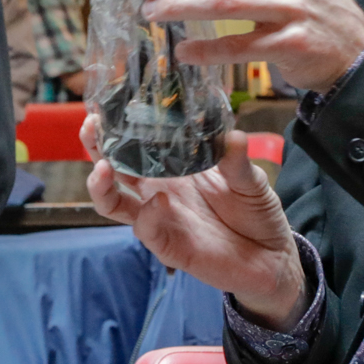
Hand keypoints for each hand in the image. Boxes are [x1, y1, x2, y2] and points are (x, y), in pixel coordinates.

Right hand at [83, 115, 307, 329]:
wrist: (273, 256)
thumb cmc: (255, 212)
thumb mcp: (249, 179)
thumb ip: (237, 160)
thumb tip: (234, 135)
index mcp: (171, 169)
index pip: (132, 146)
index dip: (114, 128)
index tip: (103, 107)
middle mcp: (156, 191)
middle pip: (112, 170)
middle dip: (95, 149)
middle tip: (91, 127)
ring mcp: (159, 219)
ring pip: (113, 205)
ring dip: (102, 186)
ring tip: (104, 168)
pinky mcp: (169, 247)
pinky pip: (146, 231)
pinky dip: (147, 215)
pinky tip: (159, 200)